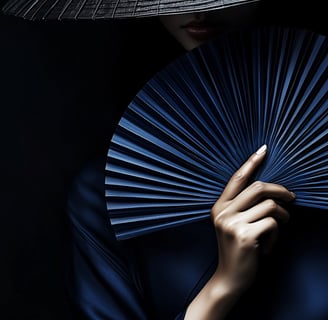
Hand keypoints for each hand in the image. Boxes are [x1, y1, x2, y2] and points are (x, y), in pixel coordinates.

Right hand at [211, 144, 294, 293]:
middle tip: (292, 198)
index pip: (237, 178)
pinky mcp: (244, 235)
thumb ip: (242, 206)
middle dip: (281, 191)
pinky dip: (277, 234)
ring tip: (280, 226)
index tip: (263, 149)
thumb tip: (269, 189)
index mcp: (219, 206)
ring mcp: (232, 223)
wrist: (229, 278)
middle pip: (258, 187)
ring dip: (282, 216)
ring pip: (270, 206)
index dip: (251, 162)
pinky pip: (272, 223)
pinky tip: (268, 246)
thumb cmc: (236, 248)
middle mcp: (223, 212)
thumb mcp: (232, 224)